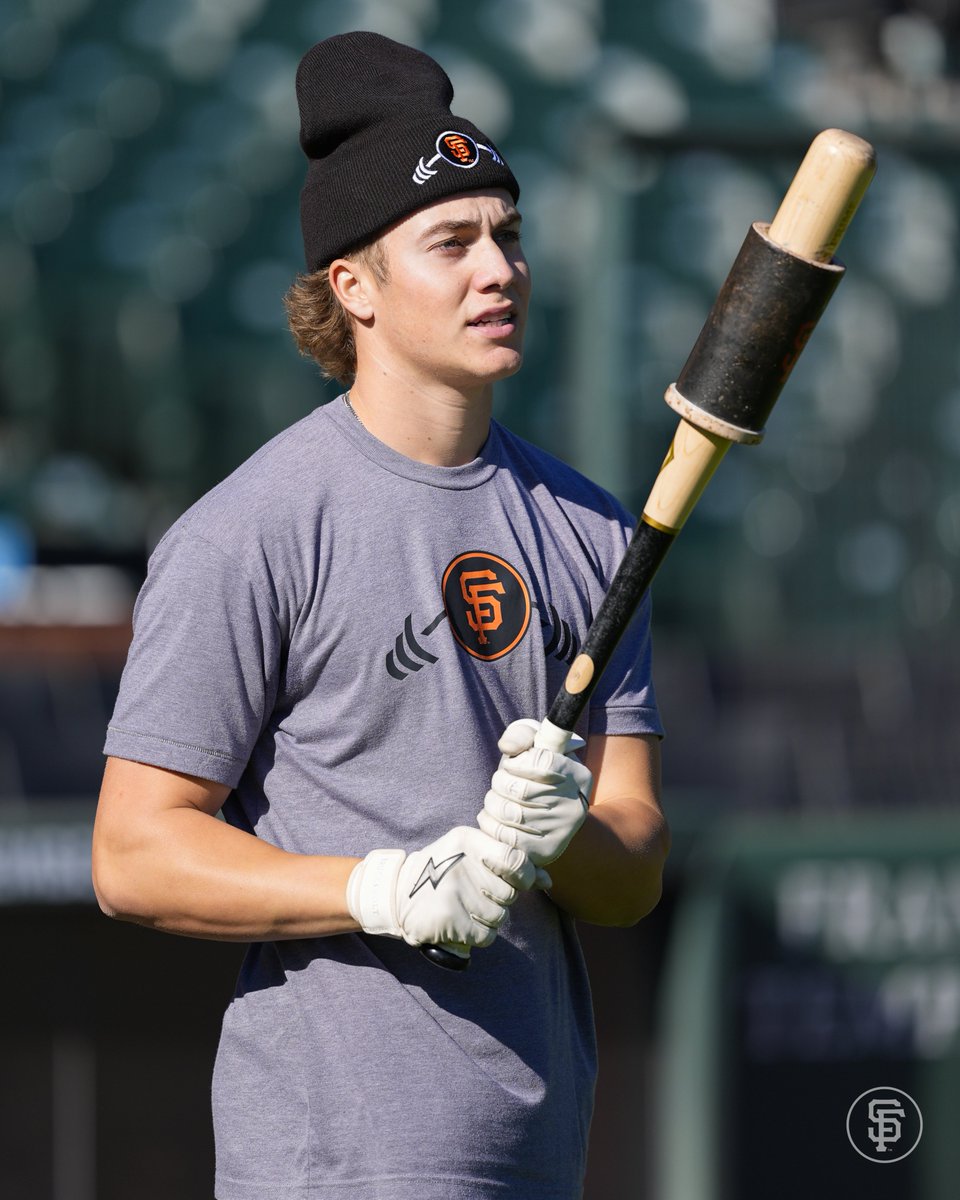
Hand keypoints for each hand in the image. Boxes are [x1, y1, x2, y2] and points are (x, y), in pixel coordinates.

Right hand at [346, 826, 538, 948]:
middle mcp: (461, 863)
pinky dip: (479, 935)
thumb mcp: (472, 853)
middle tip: (480, 894)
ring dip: (489, 919)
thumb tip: (547, 881)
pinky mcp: (448, 920)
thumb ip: (510, 863)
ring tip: (468, 908)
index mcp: (468, 839)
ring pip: (500, 917)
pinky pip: (487, 936)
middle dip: (501, 900)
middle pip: (510, 894)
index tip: (516, 881)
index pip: (515, 859)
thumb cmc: (445, 870)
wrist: (398, 894)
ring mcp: (453, 892)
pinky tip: (463, 923)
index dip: (524, 876)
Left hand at [477, 718, 592, 866]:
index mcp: (579, 776)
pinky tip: (492, 817)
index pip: (542, 761)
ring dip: (492, 803)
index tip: (511, 763)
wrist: (546, 812)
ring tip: (494, 799)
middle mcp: (576, 806)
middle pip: (521, 790)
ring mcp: (563, 833)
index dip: (516, 761)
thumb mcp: (533, 745)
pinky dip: (490, 825)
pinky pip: (507, 839)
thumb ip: (521, 735)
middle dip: (500, 782)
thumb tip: (508, 748)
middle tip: (500, 783)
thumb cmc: (534, 773)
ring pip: (511, 814)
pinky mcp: (546, 853)